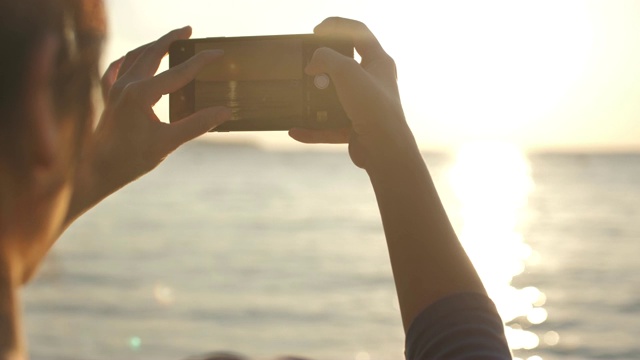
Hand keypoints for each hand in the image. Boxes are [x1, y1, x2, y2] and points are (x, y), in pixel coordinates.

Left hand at [66, 26, 230, 224]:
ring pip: (135, 56)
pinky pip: (116, 69)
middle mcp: (126, 85)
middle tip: (189, 31)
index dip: (201, 61)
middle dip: (172, 39)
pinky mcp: (108, 96)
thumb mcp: (168, 142)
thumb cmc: (131, 159)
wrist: (98, 170)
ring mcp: (114, 88)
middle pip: (153, 52)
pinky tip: (132, 59)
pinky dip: (127, 60)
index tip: (217, 53)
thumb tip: (223, 111)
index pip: (178, 72)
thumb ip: (197, 124)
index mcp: (141, 94)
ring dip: (153, 46)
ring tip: (169, 40)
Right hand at [289, 17, 417, 168]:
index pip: (359, 33)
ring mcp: (364, 106)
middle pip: (344, 66)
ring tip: (300, 96)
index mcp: (379, 63)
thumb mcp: (347, 71)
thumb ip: (326, 58)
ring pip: (334, 98)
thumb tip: (312, 65)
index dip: (337, 26)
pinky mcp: (355, 128)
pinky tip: (295, 130)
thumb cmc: (373, 107)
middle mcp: (373, 83)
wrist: (384, 150)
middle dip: (324, 66)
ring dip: (315, 99)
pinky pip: (328, 127)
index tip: (316, 31)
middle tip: (307, 65)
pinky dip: (312, 129)